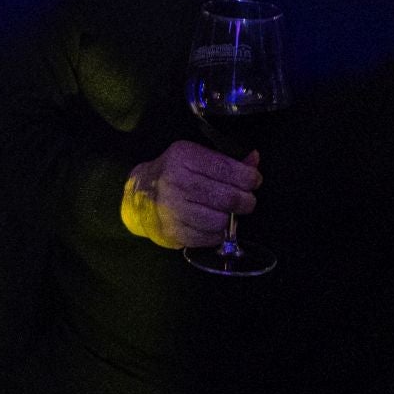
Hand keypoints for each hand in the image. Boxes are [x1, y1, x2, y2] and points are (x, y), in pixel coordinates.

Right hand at [120, 141, 259, 249]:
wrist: (140, 195)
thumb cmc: (175, 173)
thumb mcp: (195, 156)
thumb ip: (226, 158)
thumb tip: (253, 160)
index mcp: (183, 157)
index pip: (227, 169)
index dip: (249, 177)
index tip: (253, 180)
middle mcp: (176, 182)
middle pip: (229, 197)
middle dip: (246, 200)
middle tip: (246, 200)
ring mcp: (173, 209)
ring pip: (221, 220)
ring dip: (230, 217)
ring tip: (225, 211)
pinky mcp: (174, 231)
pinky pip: (210, 237)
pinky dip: (218, 232)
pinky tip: (213, 222)